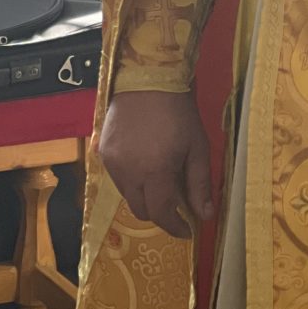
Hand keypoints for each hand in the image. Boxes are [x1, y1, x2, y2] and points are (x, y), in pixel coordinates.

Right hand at [98, 91, 214, 239]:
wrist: (148, 78)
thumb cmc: (179, 112)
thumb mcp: (198, 146)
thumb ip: (200, 184)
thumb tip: (205, 216)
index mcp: (155, 172)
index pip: (161, 214)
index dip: (174, 227)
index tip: (186, 230)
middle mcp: (128, 173)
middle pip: (141, 210)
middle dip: (160, 213)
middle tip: (176, 205)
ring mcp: (111, 163)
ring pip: (127, 196)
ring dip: (144, 196)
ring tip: (160, 179)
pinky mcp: (102, 152)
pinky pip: (117, 179)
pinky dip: (132, 180)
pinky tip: (144, 164)